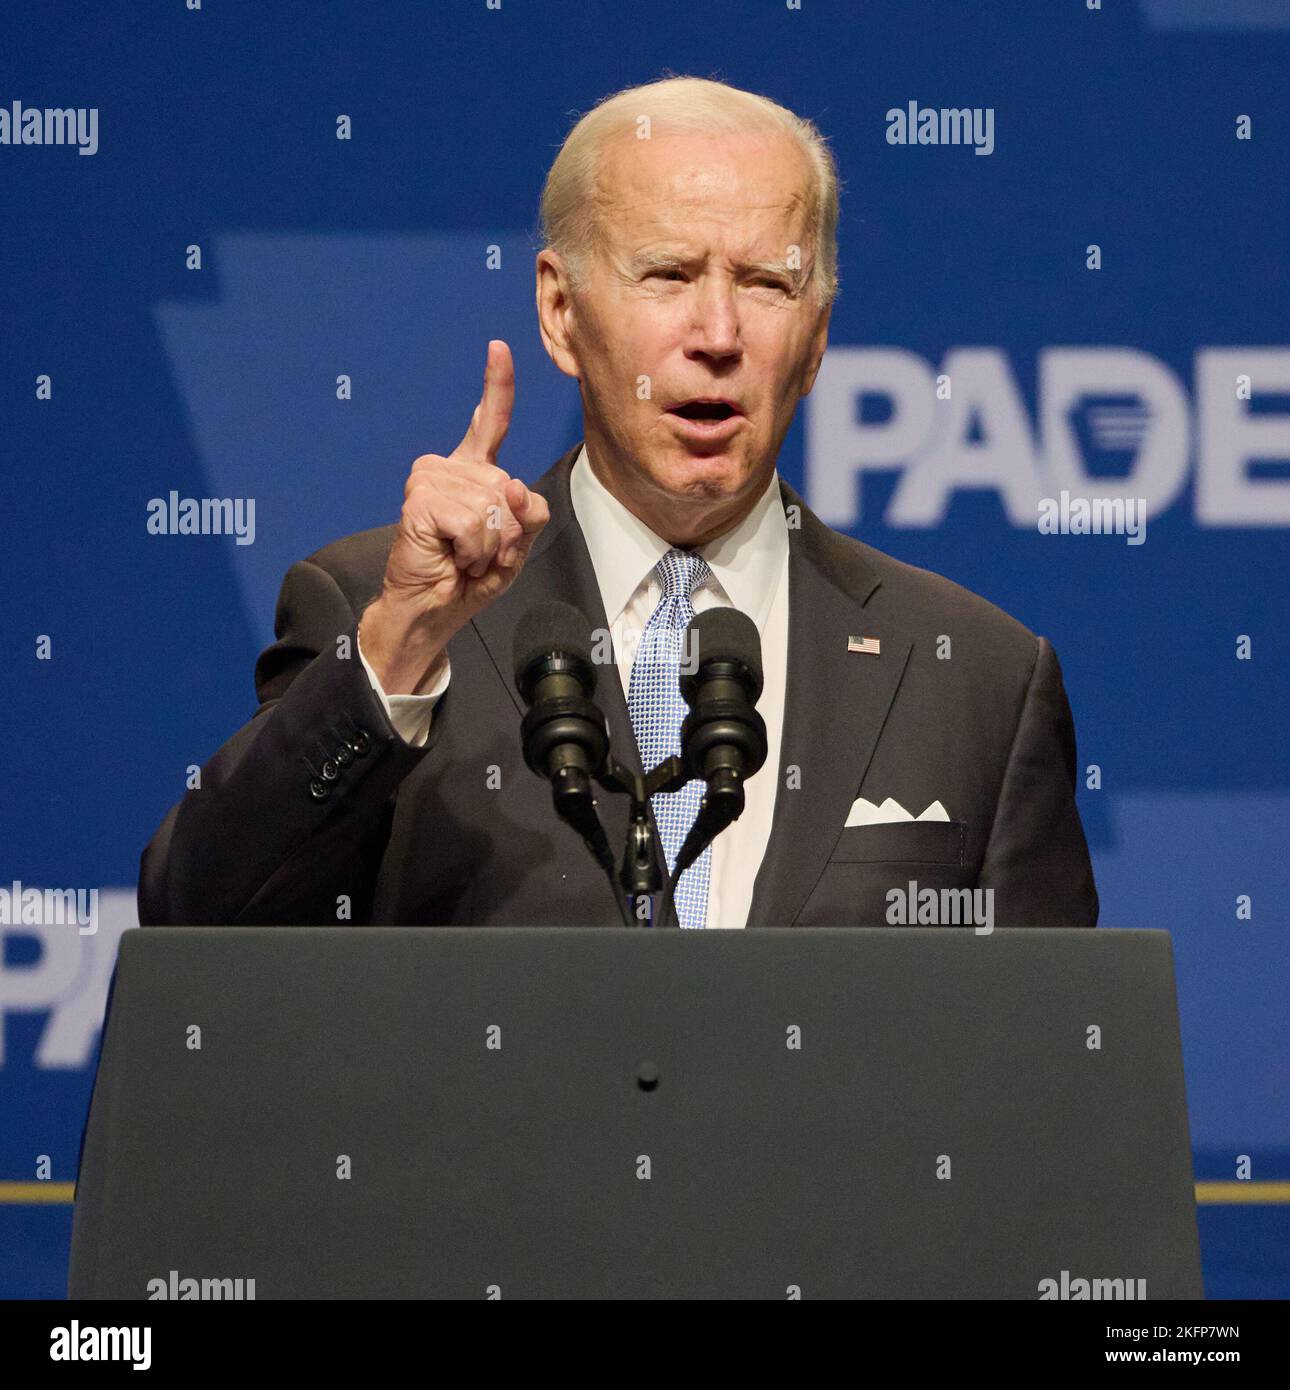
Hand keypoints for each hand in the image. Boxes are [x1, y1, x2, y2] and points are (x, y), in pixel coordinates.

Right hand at [359, 340, 549, 693]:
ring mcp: (430, 480)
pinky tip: (453, 555)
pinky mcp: (421, 500)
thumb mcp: (516, 546)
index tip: (498, 347)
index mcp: (472, 473)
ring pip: (495, 506)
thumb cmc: (469, 578)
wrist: (431, 610)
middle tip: (478, 552)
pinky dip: (475, 549)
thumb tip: (513, 486)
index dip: (496, 385)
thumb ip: (528, 514)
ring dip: (490, 545)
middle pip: (511, 486)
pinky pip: (476, 521)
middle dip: (508, 532)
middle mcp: (449, 469)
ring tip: (464, 555)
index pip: (489, 423)